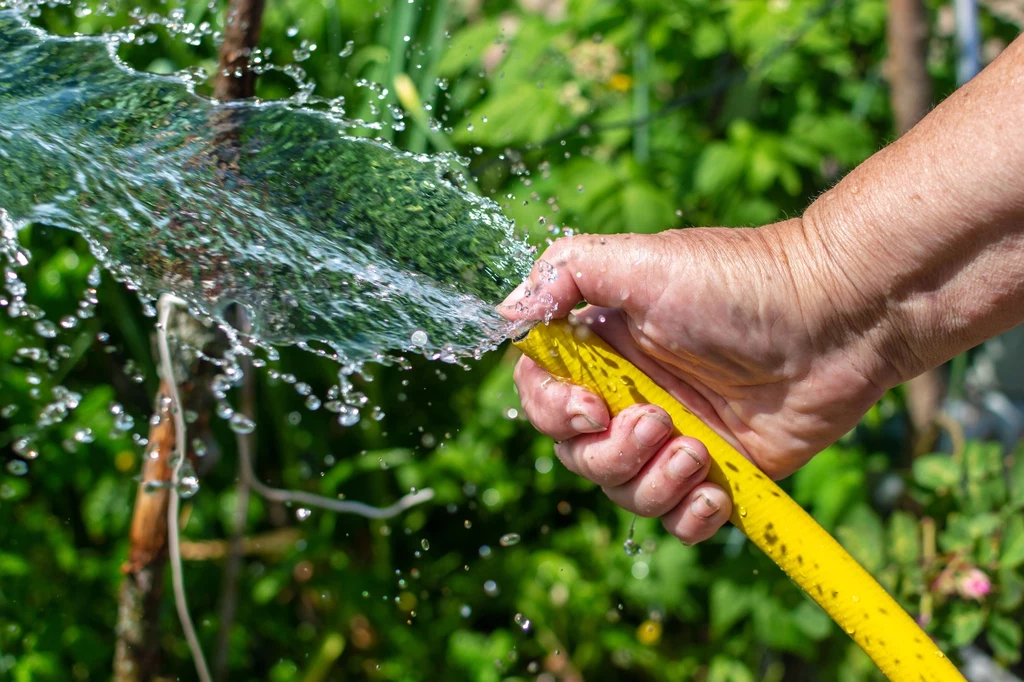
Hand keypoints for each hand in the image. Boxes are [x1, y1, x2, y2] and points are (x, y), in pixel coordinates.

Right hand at [502, 221, 888, 543]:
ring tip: (700, 451)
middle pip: (579, 453)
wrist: (837, 315)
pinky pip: (681, 520)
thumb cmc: (738, 281)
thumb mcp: (640, 261)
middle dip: (611, 451)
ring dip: (652, 482)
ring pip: (625, 491)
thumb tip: (505, 314)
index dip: (552, 412)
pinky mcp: (723, 471)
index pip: (543, 395)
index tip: (589, 407)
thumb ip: (563, 275)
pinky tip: (716, 491)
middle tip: (660, 421)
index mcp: (605, 347)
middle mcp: (633, 394)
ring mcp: (677, 436)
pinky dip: (690, 517)